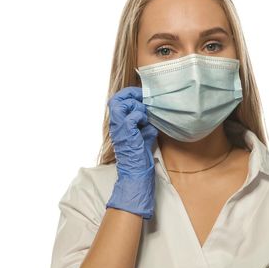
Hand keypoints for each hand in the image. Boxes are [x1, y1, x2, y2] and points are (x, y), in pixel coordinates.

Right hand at [105, 86, 158, 218]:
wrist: (136, 172)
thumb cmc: (140, 156)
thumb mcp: (144, 135)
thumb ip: (145, 124)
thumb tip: (152, 117)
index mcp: (118, 124)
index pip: (117, 101)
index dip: (129, 94)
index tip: (142, 96)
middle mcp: (116, 124)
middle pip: (116, 99)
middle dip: (131, 95)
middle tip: (144, 99)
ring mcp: (119, 128)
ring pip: (122, 104)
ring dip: (136, 106)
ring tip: (144, 115)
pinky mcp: (127, 133)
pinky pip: (132, 116)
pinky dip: (141, 116)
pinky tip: (145, 123)